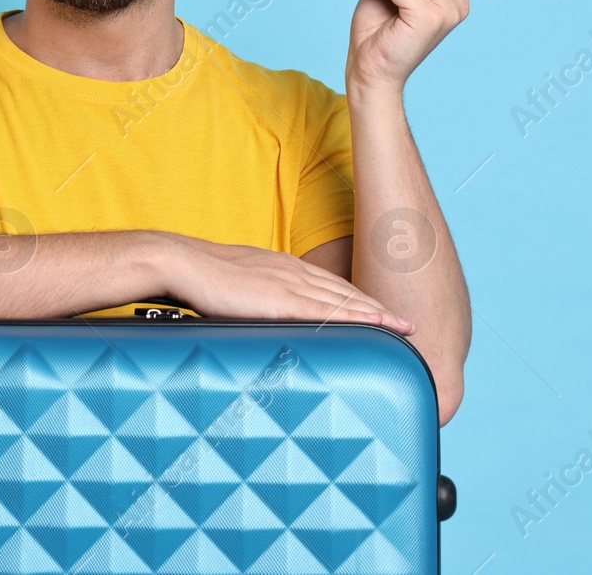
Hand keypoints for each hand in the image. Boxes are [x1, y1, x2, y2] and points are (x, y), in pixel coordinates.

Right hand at [159, 233, 414, 333]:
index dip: (360, 300)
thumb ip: (258, 299)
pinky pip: (326, 309)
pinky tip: (372, 324)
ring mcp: (290, 283)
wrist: (183, 263)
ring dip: (376, 314)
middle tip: (408, 324)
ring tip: (402, 328)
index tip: (382, 312)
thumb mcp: (240, 286)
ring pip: (344, 300)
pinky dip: (354, 317)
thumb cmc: (203, 278)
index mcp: (285, 267)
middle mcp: (294, 272)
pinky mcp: (281, 299)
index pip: (332, 285)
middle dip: (379, 309)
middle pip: (346, 292)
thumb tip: (264, 316)